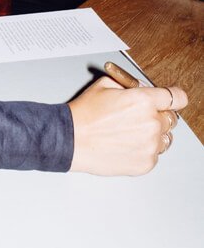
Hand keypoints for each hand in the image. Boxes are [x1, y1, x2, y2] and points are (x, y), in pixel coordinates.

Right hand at [69, 77, 187, 175]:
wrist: (70, 139)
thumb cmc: (84, 114)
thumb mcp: (105, 84)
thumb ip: (130, 84)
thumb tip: (143, 88)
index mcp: (143, 100)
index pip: (177, 97)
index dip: (174, 96)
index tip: (172, 98)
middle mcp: (151, 123)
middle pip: (171, 118)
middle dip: (158, 115)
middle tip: (138, 116)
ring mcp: (150, 145)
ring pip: (165, 137)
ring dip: (153, 134)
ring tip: (129, 132)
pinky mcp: (146, 163)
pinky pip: (155, 153)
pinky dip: (144, 149)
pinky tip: (126, 143)